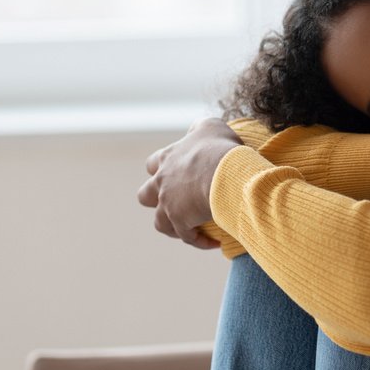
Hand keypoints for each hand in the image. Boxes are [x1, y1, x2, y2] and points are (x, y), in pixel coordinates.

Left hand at [138, 118, 242, 248]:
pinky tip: (213, 243)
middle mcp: (162, 182)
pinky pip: (186, 236)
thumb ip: (199, 127)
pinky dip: (198, 241)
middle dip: (156, 200)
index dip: (161, 170)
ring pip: (159, 222)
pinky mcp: (180, 222)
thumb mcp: (211, 126)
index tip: (179, 175)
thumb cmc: (219, 148)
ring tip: (192, 228)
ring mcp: (168, 204)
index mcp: (167, 158)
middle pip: (145, 195)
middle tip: (179, 203)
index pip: (152, 164)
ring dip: (173, 226)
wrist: (224, 172)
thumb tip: (196, 129)